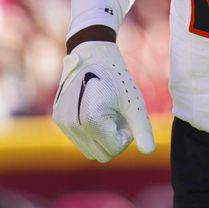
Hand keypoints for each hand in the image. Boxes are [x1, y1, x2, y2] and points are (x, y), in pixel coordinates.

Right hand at [52, 41, 154, 160]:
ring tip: (108, 113)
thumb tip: (149, 152)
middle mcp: (73, 126)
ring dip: (102, 138)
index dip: (126, 136)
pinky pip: (78, 139)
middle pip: (101, 155)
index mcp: (92, 121)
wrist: (92, 53)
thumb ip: (142, 130)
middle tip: (119, 116)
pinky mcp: (59, 119)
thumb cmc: (117, 78)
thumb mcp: (134, 103)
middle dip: (114, 140)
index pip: (114, 150)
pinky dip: (90, 132)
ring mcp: (63, 123)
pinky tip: (96, 110)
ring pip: (89, 150)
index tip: (127, 116)